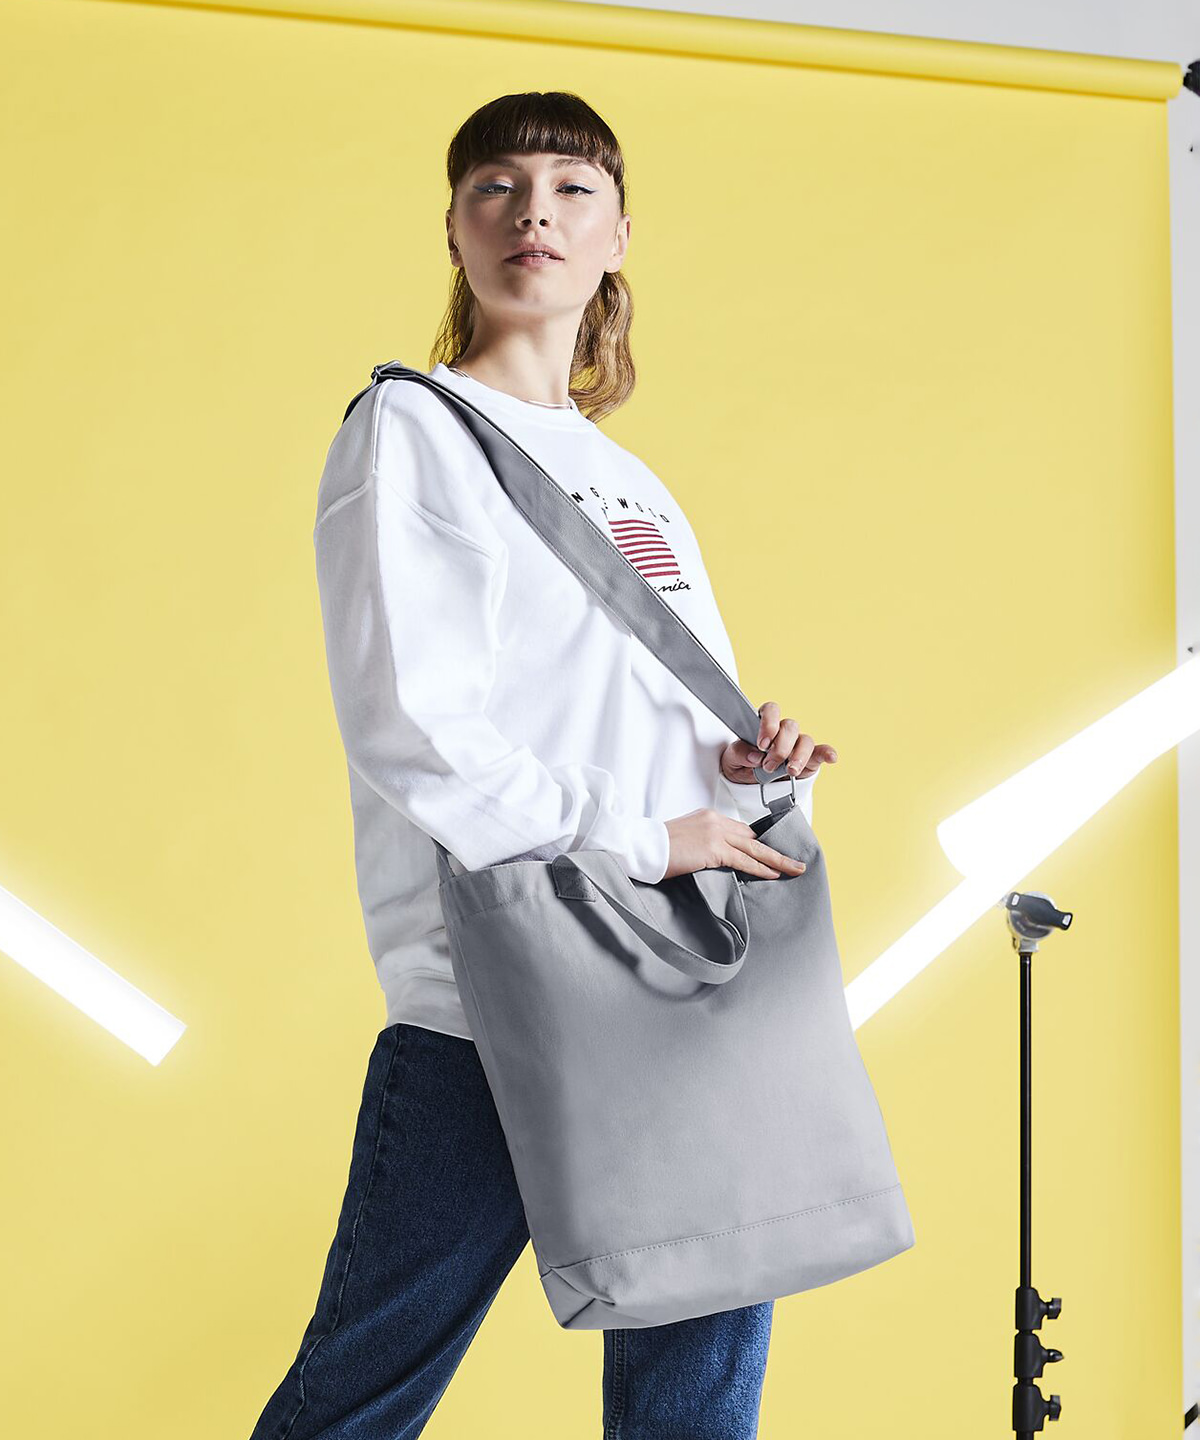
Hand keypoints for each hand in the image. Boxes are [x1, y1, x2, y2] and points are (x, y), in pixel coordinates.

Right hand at [662, 808, 807, 881]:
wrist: (641, 846)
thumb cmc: (657, 847)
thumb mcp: (685, 839)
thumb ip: (704, 844)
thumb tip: (717, 860)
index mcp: (708, 816)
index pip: (740, 831)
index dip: (757, 844)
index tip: (771, 854)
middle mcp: (715, 820)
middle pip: (752, 838)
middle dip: (774, 851)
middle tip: (794, 861)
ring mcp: (715, 833)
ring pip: (754, 849)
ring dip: (777, 860)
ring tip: (794, 869)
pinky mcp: (713, 849)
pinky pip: (743, 860)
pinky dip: (760, 868)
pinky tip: (773, 874)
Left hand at [719, 700, 837, 785]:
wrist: (751, 785)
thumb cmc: (742, 765)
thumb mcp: (731, 759)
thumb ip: (739, 752)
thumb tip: (754, 755)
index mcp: (762, 723)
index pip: (770, 710)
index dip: (768, 724)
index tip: (762, 744)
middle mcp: (782, 731)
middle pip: (789, 727)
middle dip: (780, 748)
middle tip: (768, 765)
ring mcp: (797, 744)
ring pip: (805, 740)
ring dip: (798, 755)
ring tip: (790, 771)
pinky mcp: (810, 759)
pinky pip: (821, 752)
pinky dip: (827, 753)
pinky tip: (831, 758)